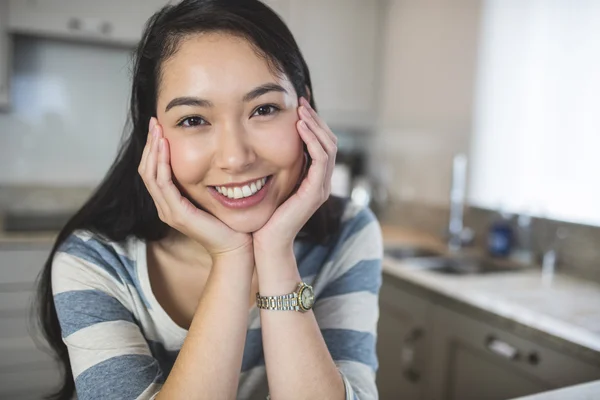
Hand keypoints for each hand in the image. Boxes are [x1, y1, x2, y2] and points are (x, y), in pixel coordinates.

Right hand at [138, 118, 252, 260]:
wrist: (235, 247)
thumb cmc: (229, 223)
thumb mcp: (213, 195)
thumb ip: (205, 180)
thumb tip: (210, 158)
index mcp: (171, 202)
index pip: (153, 170)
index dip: (153, 148)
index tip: (159, 126)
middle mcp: (165, 206)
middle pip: (146, 170)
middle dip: (150, 144)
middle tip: (154, 122)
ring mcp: (168, 211)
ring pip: (150, 174)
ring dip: (153, 150)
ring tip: (157, 130)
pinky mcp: (177, 214)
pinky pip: (163, 184)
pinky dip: (162, 163)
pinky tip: (165, 147)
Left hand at [253, 97, 336, 251]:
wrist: (267, 244)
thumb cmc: (265, 217)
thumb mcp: (271, 185)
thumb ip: (276, 167)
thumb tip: (264, 145)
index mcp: (313, 180)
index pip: (321, 145)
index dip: (313, 124)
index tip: (298, 106)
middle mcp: (321, 182)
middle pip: (329, 142)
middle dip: (316, 120)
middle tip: (301, 101)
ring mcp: (321, 187)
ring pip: (328, 147)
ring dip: (315, 125)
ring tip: (301, 109)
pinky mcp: (315, 192)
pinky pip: (320, 159)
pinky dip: (312, 140)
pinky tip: (300, 127)